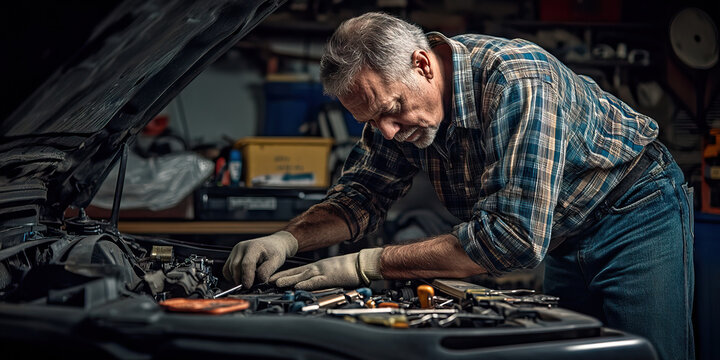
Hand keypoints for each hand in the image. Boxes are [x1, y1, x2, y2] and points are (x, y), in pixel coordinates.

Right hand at [222, 231, 297, 287]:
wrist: (272, 244)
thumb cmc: (274, 252)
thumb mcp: (276, 261)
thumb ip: (266, 271)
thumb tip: (258, 280)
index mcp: (253, 247)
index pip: (246, 263)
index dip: (246, 277)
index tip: (248, 286)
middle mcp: (241, 247)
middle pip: (236, 267)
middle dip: (241, 279)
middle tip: (249, 286)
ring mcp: (235, 251)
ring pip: (229, 269)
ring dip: (237, 278)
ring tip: (249, 280)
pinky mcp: (231, 256)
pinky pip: (226, 270)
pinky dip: (231, 277)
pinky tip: (241, 278)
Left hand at [269, 248, 383, 289]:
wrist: (362, 264)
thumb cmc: (350, 269)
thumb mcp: (332, 272)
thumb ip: (321, 278)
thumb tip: (311, 284)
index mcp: (318, 267)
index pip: (298, 271)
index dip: (285, 274)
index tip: (273, 277)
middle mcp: (318, 268)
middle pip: (296, 272)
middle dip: (281, 276)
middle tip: (267, 279)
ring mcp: (323, 272)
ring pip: (303, 276)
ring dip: (289, 279)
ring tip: (276, 283)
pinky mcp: (330, 277)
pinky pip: (316, 281)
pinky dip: (306, 283)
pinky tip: (297, 286)